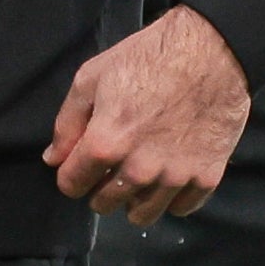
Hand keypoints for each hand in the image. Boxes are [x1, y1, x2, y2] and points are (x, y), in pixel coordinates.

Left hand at [42, 5, 250, 225]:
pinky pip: (180, 209)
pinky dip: (172, 197)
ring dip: (134, 197)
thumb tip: (54, 159)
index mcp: (105, 143)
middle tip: (113, 160)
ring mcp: (174, 177)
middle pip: (104, 204)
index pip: (72, 186)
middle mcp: (138, 170)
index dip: (71, 172)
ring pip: (141, 215)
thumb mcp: (92, 77)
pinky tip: (169, 171)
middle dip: (100, 185)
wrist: (210, 50)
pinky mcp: (206, 178)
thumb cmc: (148, 57)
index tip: (81, 161)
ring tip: (140, 170)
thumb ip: (67, 123)